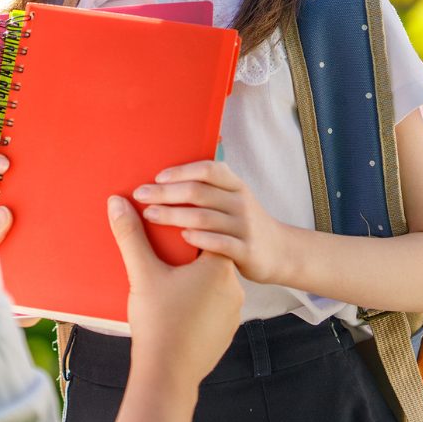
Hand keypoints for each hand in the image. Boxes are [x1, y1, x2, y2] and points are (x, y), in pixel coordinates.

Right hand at [105, 195, 241, 389]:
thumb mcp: (142, 274)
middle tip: (163, 257)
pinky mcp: (226, 332)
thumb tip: (117, 202)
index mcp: (219, 266)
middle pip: (211, 258)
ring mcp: (233, 312)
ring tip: (168, 285)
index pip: (207, 233)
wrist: (168, 374)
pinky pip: (212, 309)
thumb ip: (131, 235)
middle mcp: (234, 287)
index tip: (169, 228)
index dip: (186, 228)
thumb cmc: (159, 322)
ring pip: (213, 286)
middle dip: (188, 256)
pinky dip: (197, 306)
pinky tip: (177, 310)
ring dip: (194, 282)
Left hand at [130, 159, 290, 286]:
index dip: (181, 171)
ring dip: (173, 214)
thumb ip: (208, 189)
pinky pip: (220, 243)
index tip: (157, 177)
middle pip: (198, 192)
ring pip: (204, 217)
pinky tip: (181, 237)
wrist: (281, 252)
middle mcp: (241, 202)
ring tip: (150, 214)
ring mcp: (244, 226)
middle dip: (165, 192)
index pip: (208, 170)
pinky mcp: (247, 250)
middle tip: (141, 195)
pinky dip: (199, 238)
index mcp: (235, 186)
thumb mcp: (233, 199)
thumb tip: (164, 179)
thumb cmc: (242, 223)